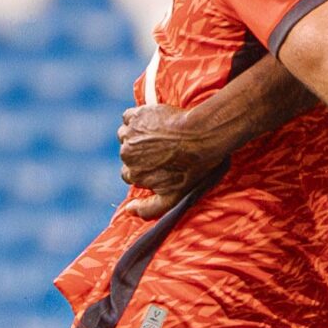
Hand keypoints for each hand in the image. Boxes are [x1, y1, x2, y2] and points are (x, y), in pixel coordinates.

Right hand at [120, 103, 224, 218]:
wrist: (200, 136)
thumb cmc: (191, 168)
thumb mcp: (173, 197)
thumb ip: (149, 209)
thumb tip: (129, 210)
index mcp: (133, 174)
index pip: (129, 173)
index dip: (144, 168)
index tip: (159, 162)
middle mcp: (127, 155)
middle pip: (127, 154)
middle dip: (141, 152)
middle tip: (163, 148)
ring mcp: (130, 134)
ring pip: (126, 135)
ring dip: (138, 135)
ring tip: (160, 135)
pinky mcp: (136, 116)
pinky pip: (129, 117)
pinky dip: (139, 118)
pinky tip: (156, 122)